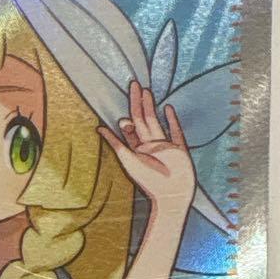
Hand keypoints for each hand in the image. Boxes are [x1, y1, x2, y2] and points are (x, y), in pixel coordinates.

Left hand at [98, 80, 195, 213]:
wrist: (170, 194)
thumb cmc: (147, 180)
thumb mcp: (127, 158)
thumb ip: (115, 143)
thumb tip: (99, 128)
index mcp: (137, 149)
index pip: (130, 128)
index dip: (126, 116)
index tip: (123, 104)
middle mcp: (150, 146)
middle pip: (143, 120)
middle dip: (138, 102)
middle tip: (134, 84)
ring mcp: (165, 146)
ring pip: (156, 122)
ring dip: (151, 107)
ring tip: (147, 91)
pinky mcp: (180, 149)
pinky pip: (176, 132)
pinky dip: (173, 120)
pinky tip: (168, 108)